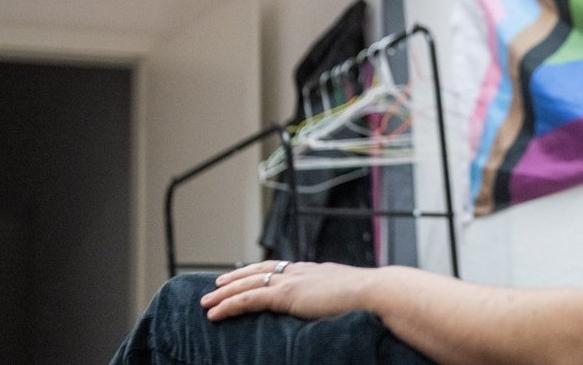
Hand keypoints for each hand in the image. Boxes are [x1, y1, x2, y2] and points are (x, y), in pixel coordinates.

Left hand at [201, 260, 373, 320]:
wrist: (375, 294)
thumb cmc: (373, 300)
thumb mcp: (353, 298)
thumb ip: (341, 300)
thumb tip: (345, 310)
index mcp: (316, 271)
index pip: (282, 268)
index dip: (262, 272)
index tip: (250, 275)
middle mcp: (301, 272)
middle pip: (260, 271)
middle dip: (237, 277)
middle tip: (218, 284)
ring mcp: (292, 282)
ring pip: (248, 284)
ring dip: (225, 293)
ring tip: (207, 301)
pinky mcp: (285, 296)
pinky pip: (249, 300)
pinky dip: (229, 306)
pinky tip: (215, 313)